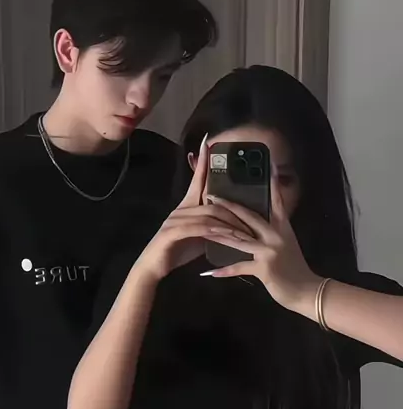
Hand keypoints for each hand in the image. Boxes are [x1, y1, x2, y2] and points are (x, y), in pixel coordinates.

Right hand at [135, 135, 251, 280]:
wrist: (154, 266)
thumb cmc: (177, 250)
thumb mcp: (198, 235)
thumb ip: (212, 225)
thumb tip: (231, 221)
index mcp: (187, 205)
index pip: (198, 178)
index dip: (203, 161)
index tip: (208, 141)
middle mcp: (181, 208)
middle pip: (212, 199)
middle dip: (233, 207)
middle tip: (254, 213)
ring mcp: (176, 219)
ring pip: (209, 214)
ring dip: (229, 223)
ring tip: (246, 232)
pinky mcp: (173, 232)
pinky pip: (200, 228)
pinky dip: (216, 232)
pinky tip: (228, 236)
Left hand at [203, 175, 321, 309]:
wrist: (306, 291)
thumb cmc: (294, 267)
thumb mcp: (287, 243)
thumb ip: (273, 231)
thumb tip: (258, 220)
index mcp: (282, 227)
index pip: (276, 200)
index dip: (272, 182)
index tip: (267, 163)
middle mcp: (276, 236)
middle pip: (250, 216)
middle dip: (229, 206)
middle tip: (212, 195)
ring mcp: (269, 251)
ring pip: (240, 240)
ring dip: (220, 235)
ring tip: (204, 229)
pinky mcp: (264, 269)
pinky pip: (240, 268)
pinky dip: (225, 271)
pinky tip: (211, 272)